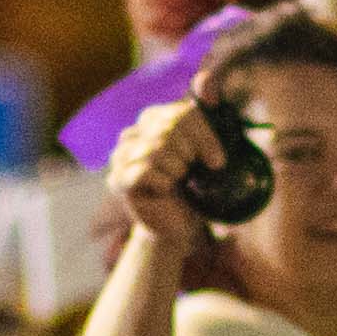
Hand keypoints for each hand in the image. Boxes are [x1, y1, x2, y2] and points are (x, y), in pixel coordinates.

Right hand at [103, 97, 216, 258]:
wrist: (178, 223)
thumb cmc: (192, 186)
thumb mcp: (205, 154)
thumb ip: (208, 128)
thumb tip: (212, 112)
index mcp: (152, 119)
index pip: (182, 113)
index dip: (204, 137)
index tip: (218, 161)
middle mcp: (132, 133)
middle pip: (169, 128)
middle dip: (190, 153)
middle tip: (193, 172)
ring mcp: (121, 156)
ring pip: (157, 148)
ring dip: (177, 169)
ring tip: (178, 180)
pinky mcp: (118, 179)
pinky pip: (145, 170)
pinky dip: (164, 182)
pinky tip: (165, 189)